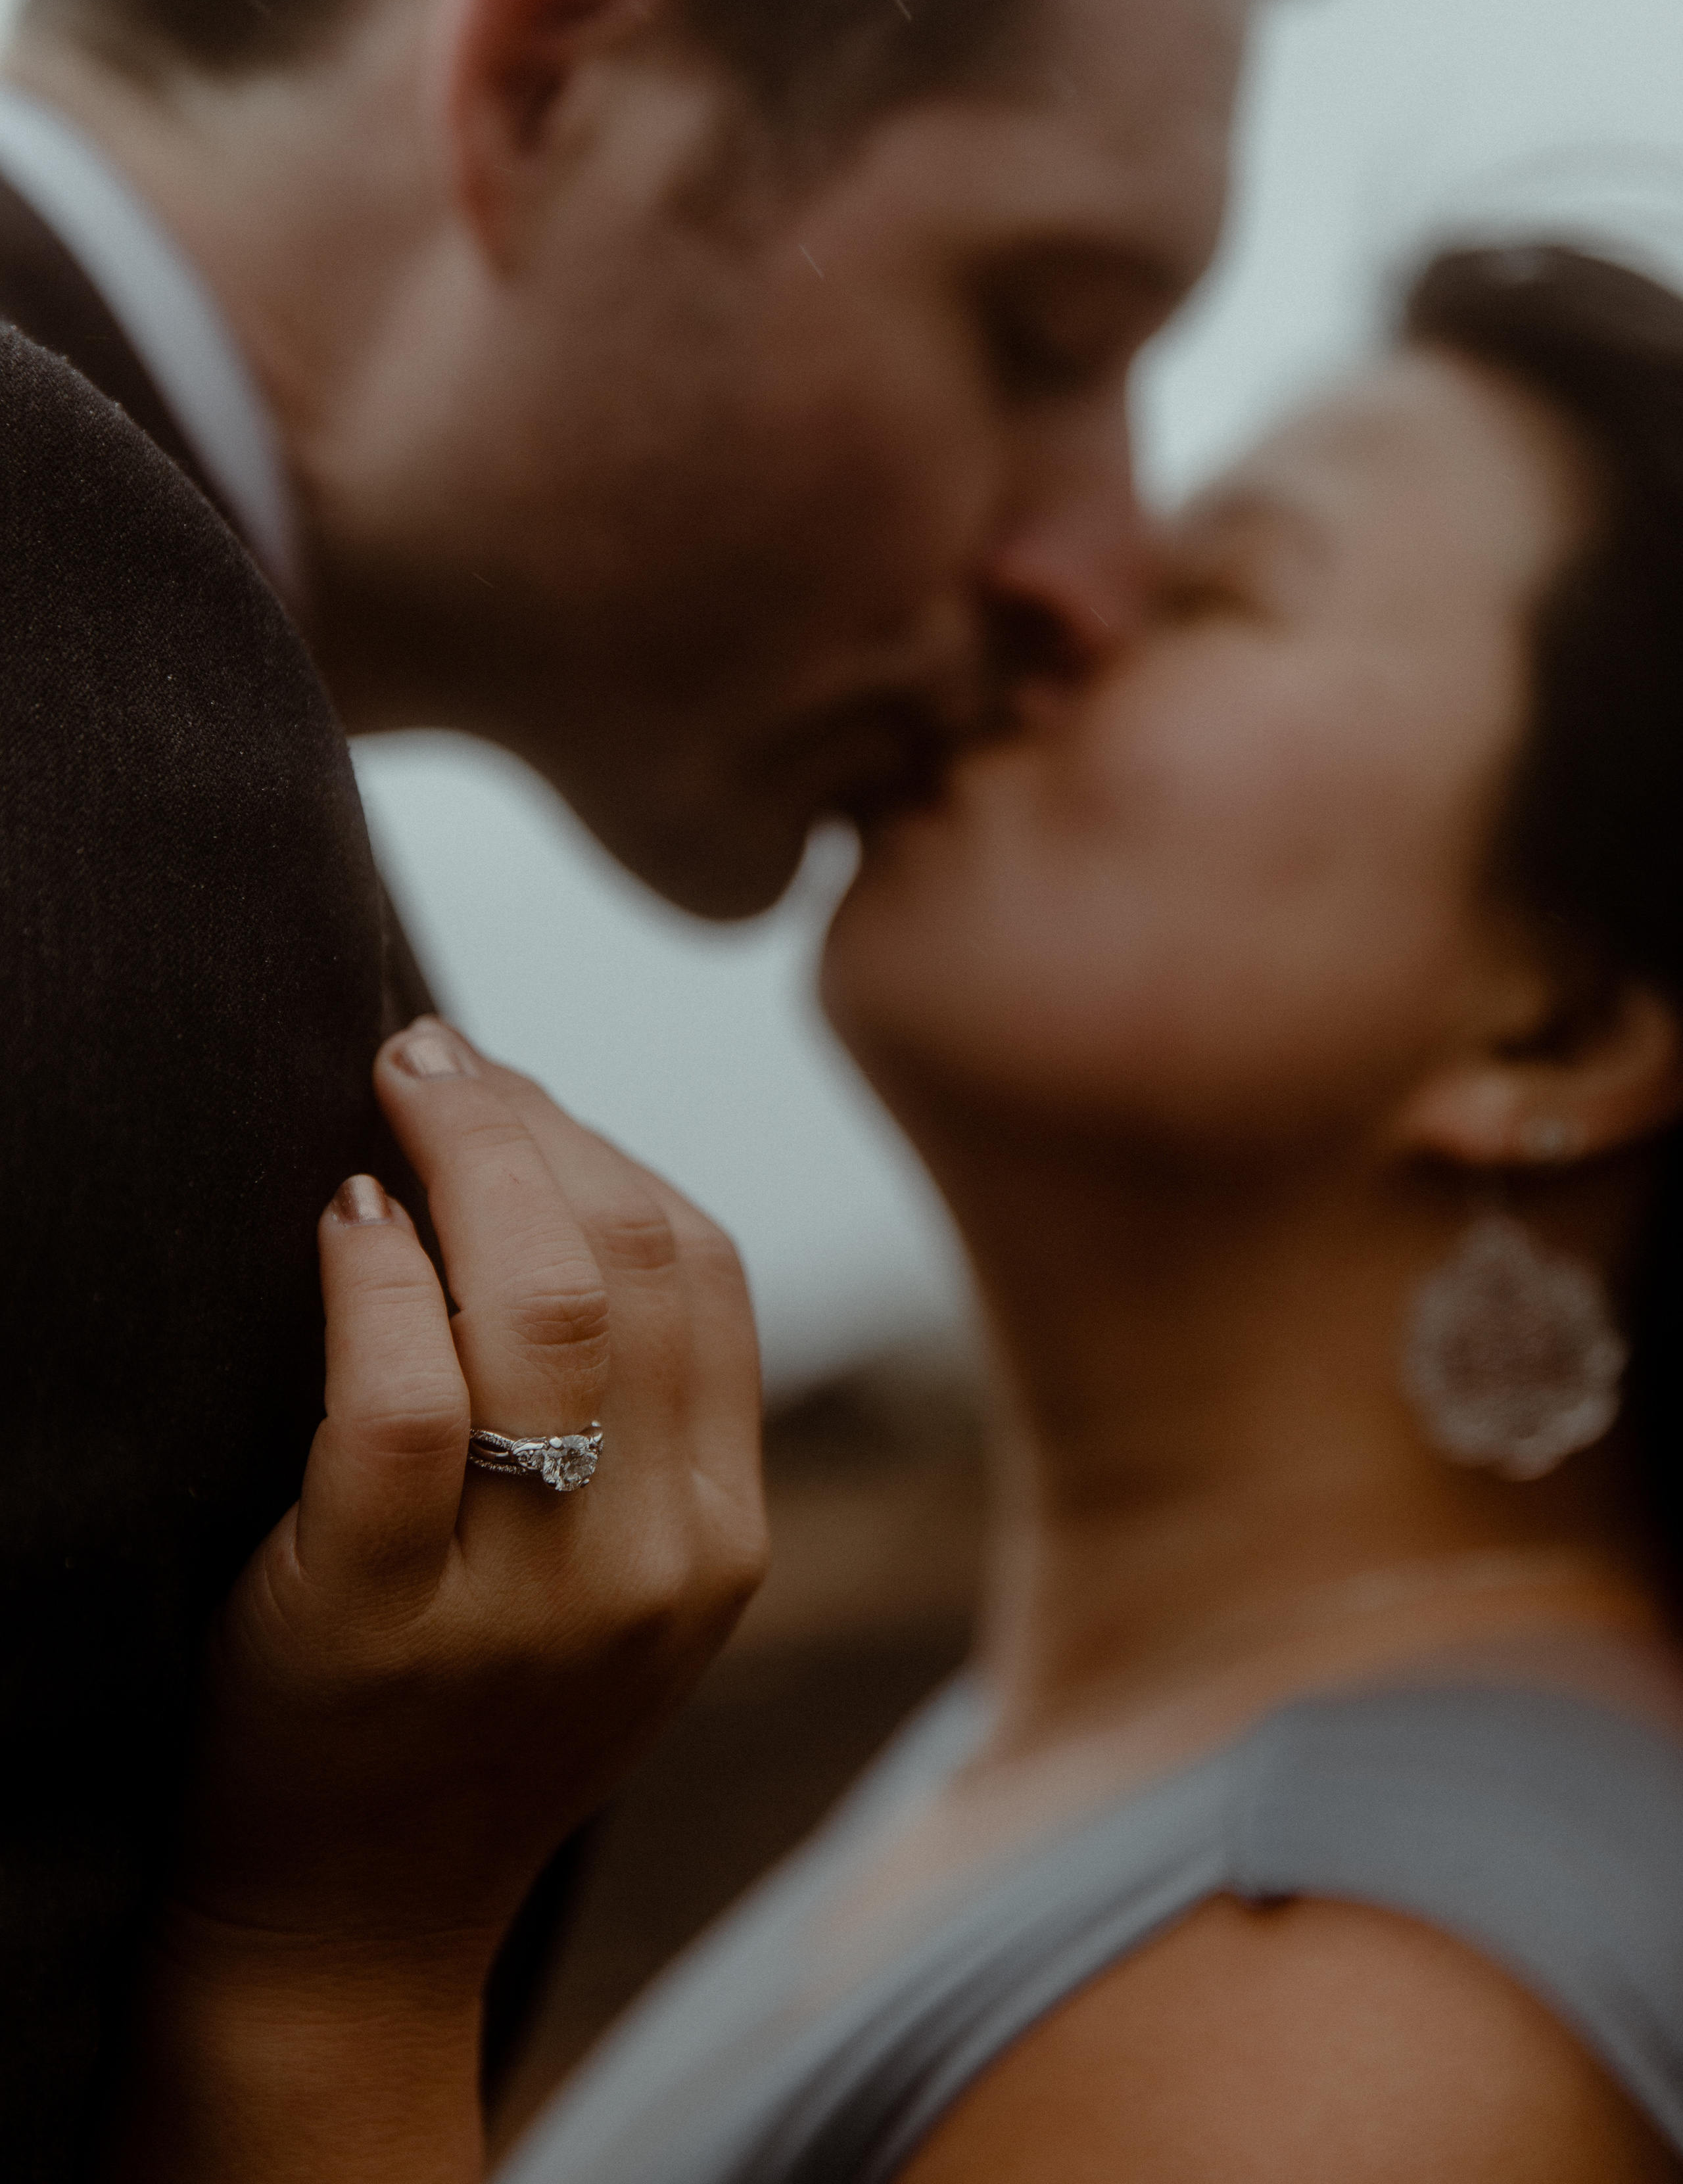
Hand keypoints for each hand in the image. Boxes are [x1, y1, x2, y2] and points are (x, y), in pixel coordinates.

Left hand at [110, 1019, 765, 2180]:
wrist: (359, 1923)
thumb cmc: (469, 1711)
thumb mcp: (614, 1577)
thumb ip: (626, 1411)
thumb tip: (550, 1172)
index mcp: (723, 1534)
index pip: (704, 1268)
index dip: (606, 1144)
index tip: (511, 1087)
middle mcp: (654, 1561)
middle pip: (631, 1258)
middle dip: (529, 1122)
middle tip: (431, 1052)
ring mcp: (530, 1600)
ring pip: (541, 1307)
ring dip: (463, 1157)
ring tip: (391, 1090)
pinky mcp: (385, 1622)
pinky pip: (403, 1403)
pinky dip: (375, 1277)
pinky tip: (341, 1216)